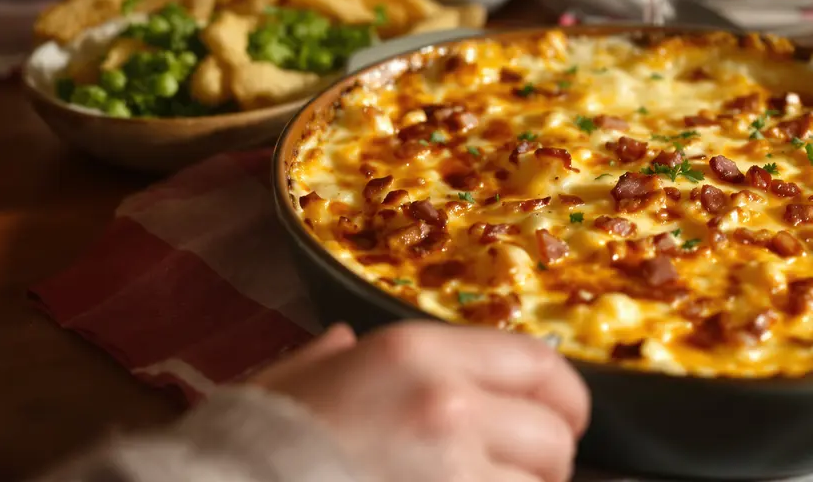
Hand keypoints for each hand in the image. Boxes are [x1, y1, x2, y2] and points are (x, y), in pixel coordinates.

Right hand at [249, 321, 589, 481]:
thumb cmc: (249, 447)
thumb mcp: (286, 386)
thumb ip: (326, 360)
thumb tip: (341, 344)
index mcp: (414, 354)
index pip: (537, 362)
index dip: (563, 397)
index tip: (561, 419)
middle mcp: (449, 405)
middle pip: (553, 436)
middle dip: (546, 462)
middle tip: (517, 476)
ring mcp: (455, 474)